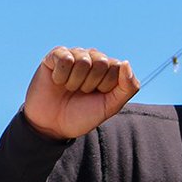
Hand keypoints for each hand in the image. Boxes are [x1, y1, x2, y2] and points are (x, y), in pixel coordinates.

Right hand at [23, 46, 140, 139]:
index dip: (106, 86)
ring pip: (83, 61)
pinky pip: (65, 58)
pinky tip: (58, 82)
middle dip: (91, 84)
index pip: (117, 67)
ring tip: (70, 89)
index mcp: (109, 69)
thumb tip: (126, 62)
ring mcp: (74, 55)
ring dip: (75, 82)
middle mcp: (93, 58)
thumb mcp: (111, 106)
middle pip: (101, 62)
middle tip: (82, 93)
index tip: (97, 95)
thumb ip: (128, 87)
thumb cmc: (83, 115)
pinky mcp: (55, 56)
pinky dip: (61, 76)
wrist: (53, 125)